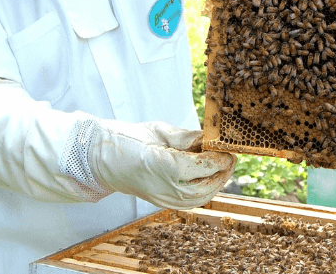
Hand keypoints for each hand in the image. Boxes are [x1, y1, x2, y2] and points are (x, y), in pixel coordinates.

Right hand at [88, 120, 235, 209]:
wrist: (104, 159)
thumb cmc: (128, 140)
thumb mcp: (159, 131)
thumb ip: (187, 137)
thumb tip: (209, 138)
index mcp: (164, 164)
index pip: (203, 165)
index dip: (219, 157)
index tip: (228, 148)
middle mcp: (165, 186)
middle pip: (206, 185)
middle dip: (223, 171)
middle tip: (231, 157)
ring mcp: (163, 199)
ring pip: (202, 198)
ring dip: (217, 183)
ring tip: (225, 168)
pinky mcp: (163, 203)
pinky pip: (192, 202)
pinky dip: (206, 192)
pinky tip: (210, 179)